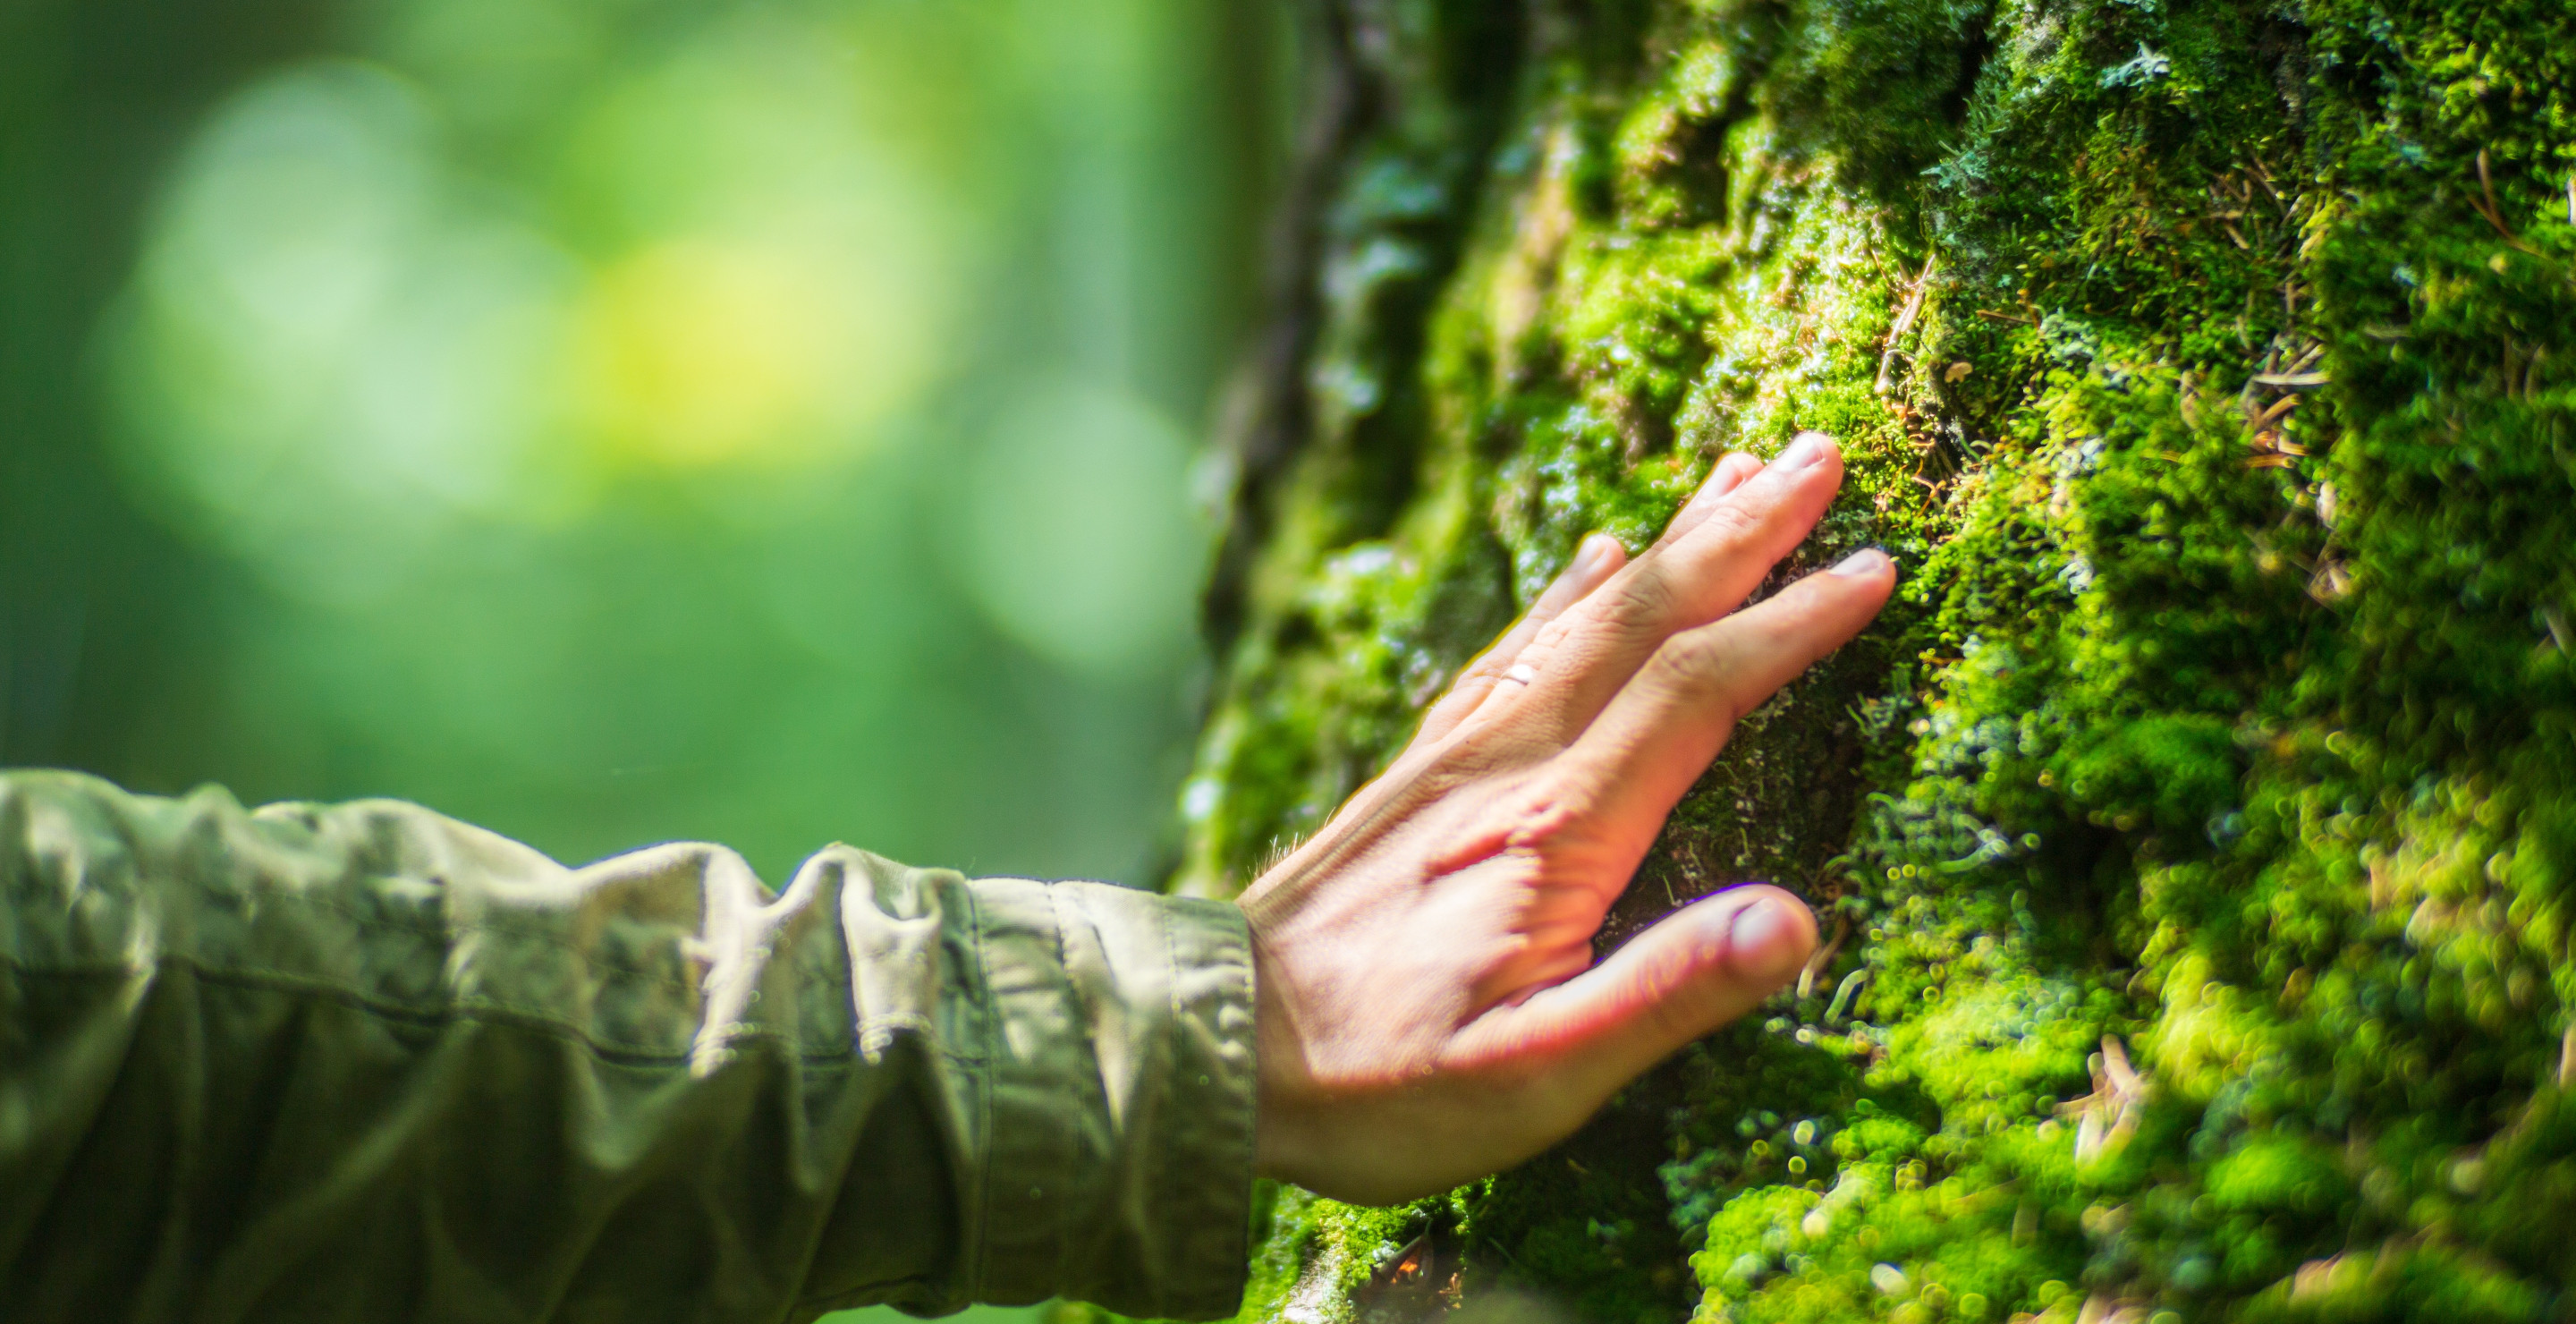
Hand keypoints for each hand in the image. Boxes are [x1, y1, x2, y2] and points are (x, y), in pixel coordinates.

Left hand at [1240, 433, 1894, 1203]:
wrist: (1208, 1045)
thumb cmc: (1378, 1084)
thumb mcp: (1537, 1075)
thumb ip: (1668, 994)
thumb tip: (1799, 924)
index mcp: (1555, 828)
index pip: (1698, 692)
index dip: (1791, 625)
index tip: (1876, 564)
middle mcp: (1506, 764)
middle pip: (1642, 619)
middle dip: (1739, 534)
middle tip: (1821, 451)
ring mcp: (1456, 759)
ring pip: (1581, 619)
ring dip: (1668, 544)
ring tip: (1734, 474)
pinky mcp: (1418, 774)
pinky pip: (1509, 651)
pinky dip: (1565, 594)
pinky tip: (1592, 559)